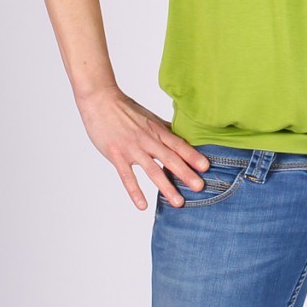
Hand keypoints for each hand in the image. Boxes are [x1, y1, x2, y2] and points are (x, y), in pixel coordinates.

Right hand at [75, 85, 210, 209]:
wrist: (101, 101)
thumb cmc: (125, 109)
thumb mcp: (148, 117)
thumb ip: (164, 128)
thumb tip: (182, 135)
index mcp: (156, 130)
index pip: (179, 144)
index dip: (193, 155)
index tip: (206, 167)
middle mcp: (147, 139)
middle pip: (170, 159)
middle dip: (186, 174)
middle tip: (200, 188)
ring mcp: (132, 148)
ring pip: (152, 170)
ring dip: (166, 187)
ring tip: (178, 201)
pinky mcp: (116, 155)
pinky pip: (127, 176)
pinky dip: (135, 191)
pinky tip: (143, 205)